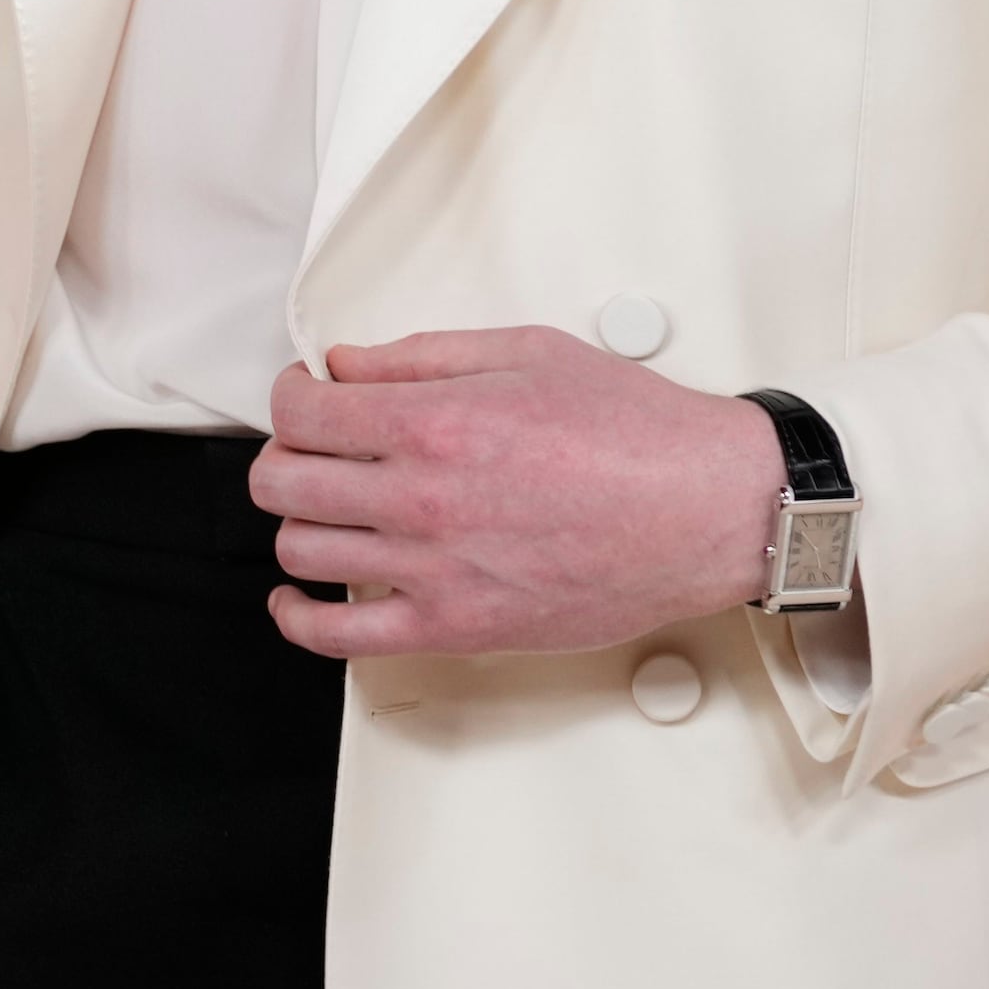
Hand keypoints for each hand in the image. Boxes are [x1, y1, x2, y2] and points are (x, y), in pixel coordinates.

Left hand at [252, 327, 785, 658]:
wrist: (703, 511)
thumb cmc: (635, 432)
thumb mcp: (529, 352)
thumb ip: (425, 356)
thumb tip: (349, 365)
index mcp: (435, 422)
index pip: (303, 411)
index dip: (291, 394)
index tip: (306, 394)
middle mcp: (421, 499)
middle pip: (284, 481)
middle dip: (286, 453)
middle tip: (315, 445)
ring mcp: (433, 571)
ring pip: (301, 551)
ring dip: (297, 522)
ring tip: (325, 505)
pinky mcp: (454, 628)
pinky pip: (339, 636)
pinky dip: (299, 618)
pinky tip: (298, 596)